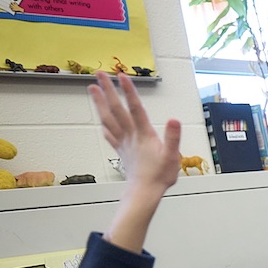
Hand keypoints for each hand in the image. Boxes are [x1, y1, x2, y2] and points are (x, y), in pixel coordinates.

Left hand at [89, 72, 179, 193]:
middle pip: (117, 109)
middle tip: (99, 74)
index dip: (129, 92)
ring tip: (92, 88)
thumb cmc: (160, 176)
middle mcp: (131, 135)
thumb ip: (173, 138)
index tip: (121, 76)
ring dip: (99, 102)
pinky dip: (103, 123)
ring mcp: (124, 142)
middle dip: (108, 90)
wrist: (145, 193)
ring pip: (108, 118)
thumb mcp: (173, 157)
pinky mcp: (121, 151)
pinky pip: (109, 134)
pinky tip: (100, 119)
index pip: (136, 108)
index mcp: (144, 134)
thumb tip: (174, 120)